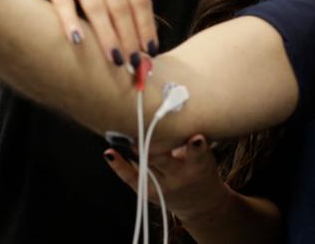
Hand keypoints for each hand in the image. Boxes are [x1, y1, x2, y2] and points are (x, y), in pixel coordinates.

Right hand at [0, 0, 157, 61]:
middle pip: (121, 5)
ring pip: (97, 7)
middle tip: (134, 63)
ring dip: (108, 37)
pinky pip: (63, 1)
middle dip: (130, 38)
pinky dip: (71, 22)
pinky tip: (78, 42)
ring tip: (115, 60)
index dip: (147, 26)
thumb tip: (142, 25)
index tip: (150, 50)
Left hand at [104, 134, 230, 223]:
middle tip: (145, 126)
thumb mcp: (205, 155)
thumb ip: (189, 138)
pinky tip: (109, 153)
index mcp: (199, 166)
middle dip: (154, 145)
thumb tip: (169, 110)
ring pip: (146, 166)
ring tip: (125, 133)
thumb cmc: (201, 170)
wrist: (200, 203)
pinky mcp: (148, 192)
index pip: (197, 155)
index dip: (196, 146)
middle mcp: (180, 177)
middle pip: (164, 160)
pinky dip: (118, 165)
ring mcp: (162, 186)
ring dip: (136, 149)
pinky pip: (130, 177)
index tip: (196, 137)